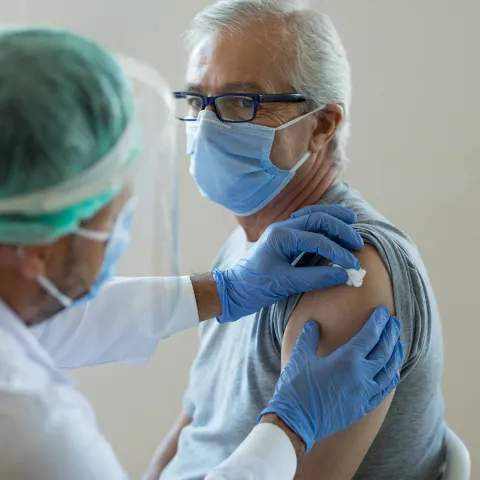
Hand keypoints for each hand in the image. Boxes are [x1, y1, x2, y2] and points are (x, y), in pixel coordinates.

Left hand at [213, 204, 363, 323]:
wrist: (235, 289)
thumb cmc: (256, 287)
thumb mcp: (286, 284)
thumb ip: (315, 278)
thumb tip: (344, 275)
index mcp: (281, 237)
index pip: (317, 239)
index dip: (338, 252)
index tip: (352, 265)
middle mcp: (282, 228)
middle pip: (317, 218)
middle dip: (340, 228)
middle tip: (357, 243)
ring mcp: (282, 230)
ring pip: (312, 215)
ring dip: (333, 218)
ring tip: (351, 223)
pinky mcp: (284, 237)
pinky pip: (307, 222)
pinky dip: (323, 222)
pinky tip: (333, 226)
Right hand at [259, 307, 403, 452]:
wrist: (296, 421)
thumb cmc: (296, 387)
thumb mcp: (301, 357)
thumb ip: (309, 337)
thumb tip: (313, 324)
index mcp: (347, 359)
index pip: (370, 335)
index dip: (379, 321)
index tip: (384, 311)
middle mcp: (361, 375)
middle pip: (384, 350)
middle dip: (391, 333)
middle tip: (394, 322)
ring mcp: (365, 393)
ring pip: (389, 370)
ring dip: (396, 354)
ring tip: (398, 343)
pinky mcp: (363, 407)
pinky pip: (385, 390)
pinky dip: (392, 377)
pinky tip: (393, 372)